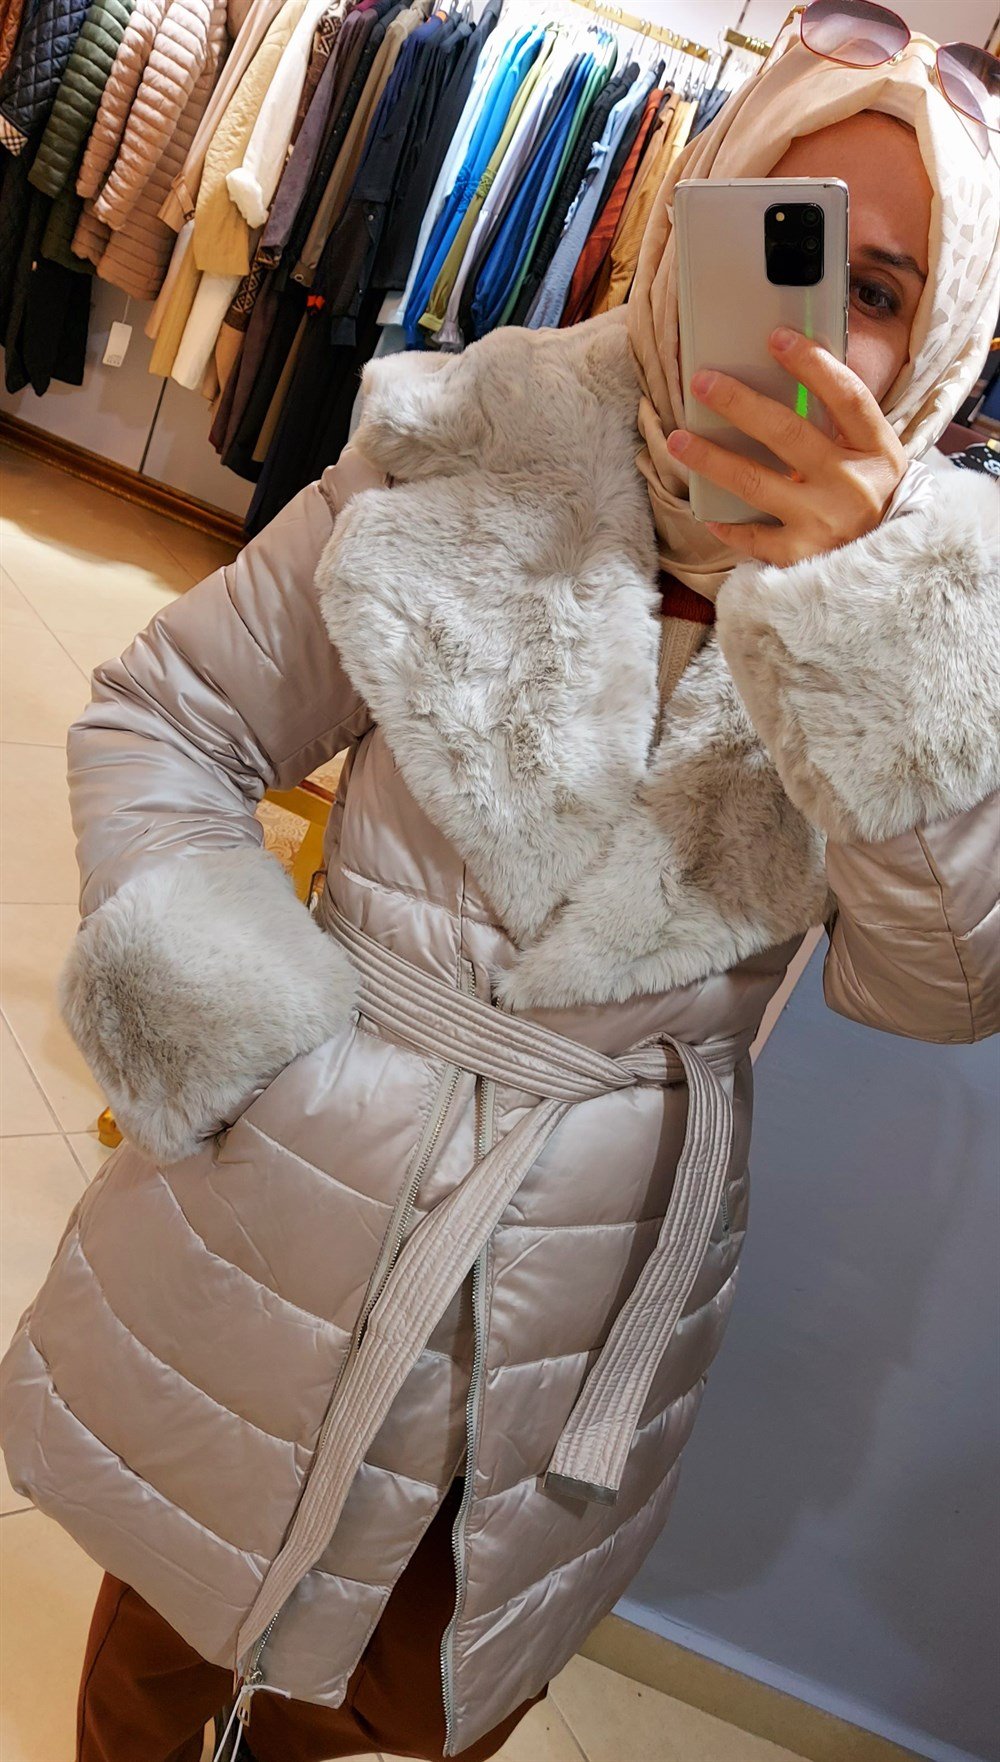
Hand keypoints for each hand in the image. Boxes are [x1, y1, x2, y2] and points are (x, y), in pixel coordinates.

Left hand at [666, 326, 906, 566]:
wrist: (888, 574)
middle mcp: (851, 485)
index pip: (847, 397)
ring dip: (712, 458)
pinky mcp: (801, 558)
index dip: (812, 365)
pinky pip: (753, 537)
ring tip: (679, 440)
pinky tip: (708, 512)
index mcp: (877, 452)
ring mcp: (825, 522)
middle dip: (739, 404)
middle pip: (788, 433)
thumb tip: (784, 381)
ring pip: (756, 482)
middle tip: (702, 382)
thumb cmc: (872, 505)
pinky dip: (728, 525)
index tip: (776, 337)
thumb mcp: (872, 462)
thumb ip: (840, 428)